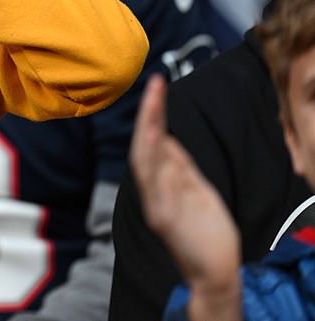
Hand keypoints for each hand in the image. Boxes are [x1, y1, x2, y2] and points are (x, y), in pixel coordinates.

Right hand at [130, 75, 241, 320]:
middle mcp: (153, 192)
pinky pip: (157, 190)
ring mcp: (157, 206)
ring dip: (148, 135)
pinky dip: (156, 168)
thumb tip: (165, 135)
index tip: (158, 85)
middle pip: (145, 147)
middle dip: (149, 116)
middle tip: (155, 86)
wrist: (213, 272)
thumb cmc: (205, 232)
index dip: (154, 113)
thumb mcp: (195, 189)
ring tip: (153, 108)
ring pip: (146, 165)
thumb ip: (179, 164)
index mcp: (161, 182)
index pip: (153, 141)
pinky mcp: (165, 221)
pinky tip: (160, 147)